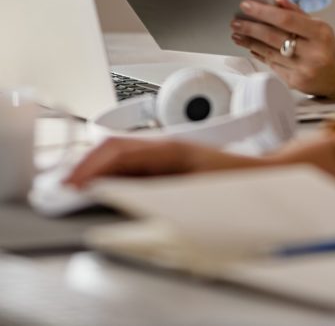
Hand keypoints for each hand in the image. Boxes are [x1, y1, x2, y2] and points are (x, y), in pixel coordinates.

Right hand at [65, 137, 264, 186]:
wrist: (270, 177)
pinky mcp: (173, 162)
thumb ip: (153, 190)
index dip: (88, 168)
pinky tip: (105, 187)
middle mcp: (168, 146)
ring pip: (122, 154)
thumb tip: (120, 191)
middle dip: (84, 165)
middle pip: (114, 148)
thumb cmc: (238, 183)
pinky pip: (134, 163)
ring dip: (96, 169)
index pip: (117, 152)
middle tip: (61, 187)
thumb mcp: (192, 191)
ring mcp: (170, 152)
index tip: (70, 184)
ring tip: (74, 187)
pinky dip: (113, 173)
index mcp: (170, 149)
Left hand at [232, 0, 334, 106]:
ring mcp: (303, 70)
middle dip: (250, 28)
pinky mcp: (295, 84)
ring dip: (250, 43)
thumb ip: (298, 13)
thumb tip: (277, 1)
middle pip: (273, 37)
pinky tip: (251, 48)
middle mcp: (313, 53)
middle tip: (235, 22)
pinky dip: (260, 55)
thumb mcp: (320, 26)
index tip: (246, 6)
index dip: (263, 12)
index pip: (286, 19)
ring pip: (269, 53)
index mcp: (320, 33)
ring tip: (237, 34)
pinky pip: (272, 65)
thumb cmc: (329, 48)